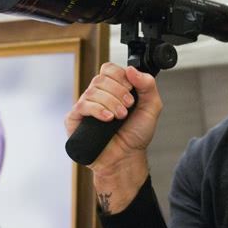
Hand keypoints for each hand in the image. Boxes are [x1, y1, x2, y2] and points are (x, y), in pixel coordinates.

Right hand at [64, 63, 161, 211]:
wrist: (126, 157)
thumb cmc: (136, 134)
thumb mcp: (151, 106)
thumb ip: (147, 85)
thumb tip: (131, 69)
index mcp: (113, 88)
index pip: (109, 69)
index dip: (121, 77)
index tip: (131, 91)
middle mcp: (98, 95)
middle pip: (101, 78)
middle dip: (118, 92)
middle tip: (128, 108)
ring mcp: (85, 106)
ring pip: (92, 91)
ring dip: (110, 102)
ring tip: (120, 117)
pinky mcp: (75, 119)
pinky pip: (82, 106)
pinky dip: (97, 110)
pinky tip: (108, 119)